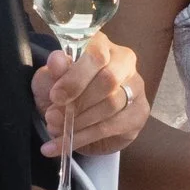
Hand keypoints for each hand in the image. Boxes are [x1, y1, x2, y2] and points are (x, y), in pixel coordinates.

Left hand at [35, 33, 148, 155]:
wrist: (75, 116)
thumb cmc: (64, 90)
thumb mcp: (50, 80)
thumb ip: (53, 71)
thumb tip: (57, 61)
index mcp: (102, 45)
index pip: (96, 55)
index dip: (75, 77)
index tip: (55, 97)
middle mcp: (124, 61)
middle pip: (109, 80)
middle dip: (78, 102)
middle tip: (54, 116)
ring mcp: (135, 87)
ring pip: (112, 105)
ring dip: (80, 121)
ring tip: (58, 129)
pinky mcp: (138, 113)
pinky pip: (111, 127)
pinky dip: (83, 138)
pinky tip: (63, 144)